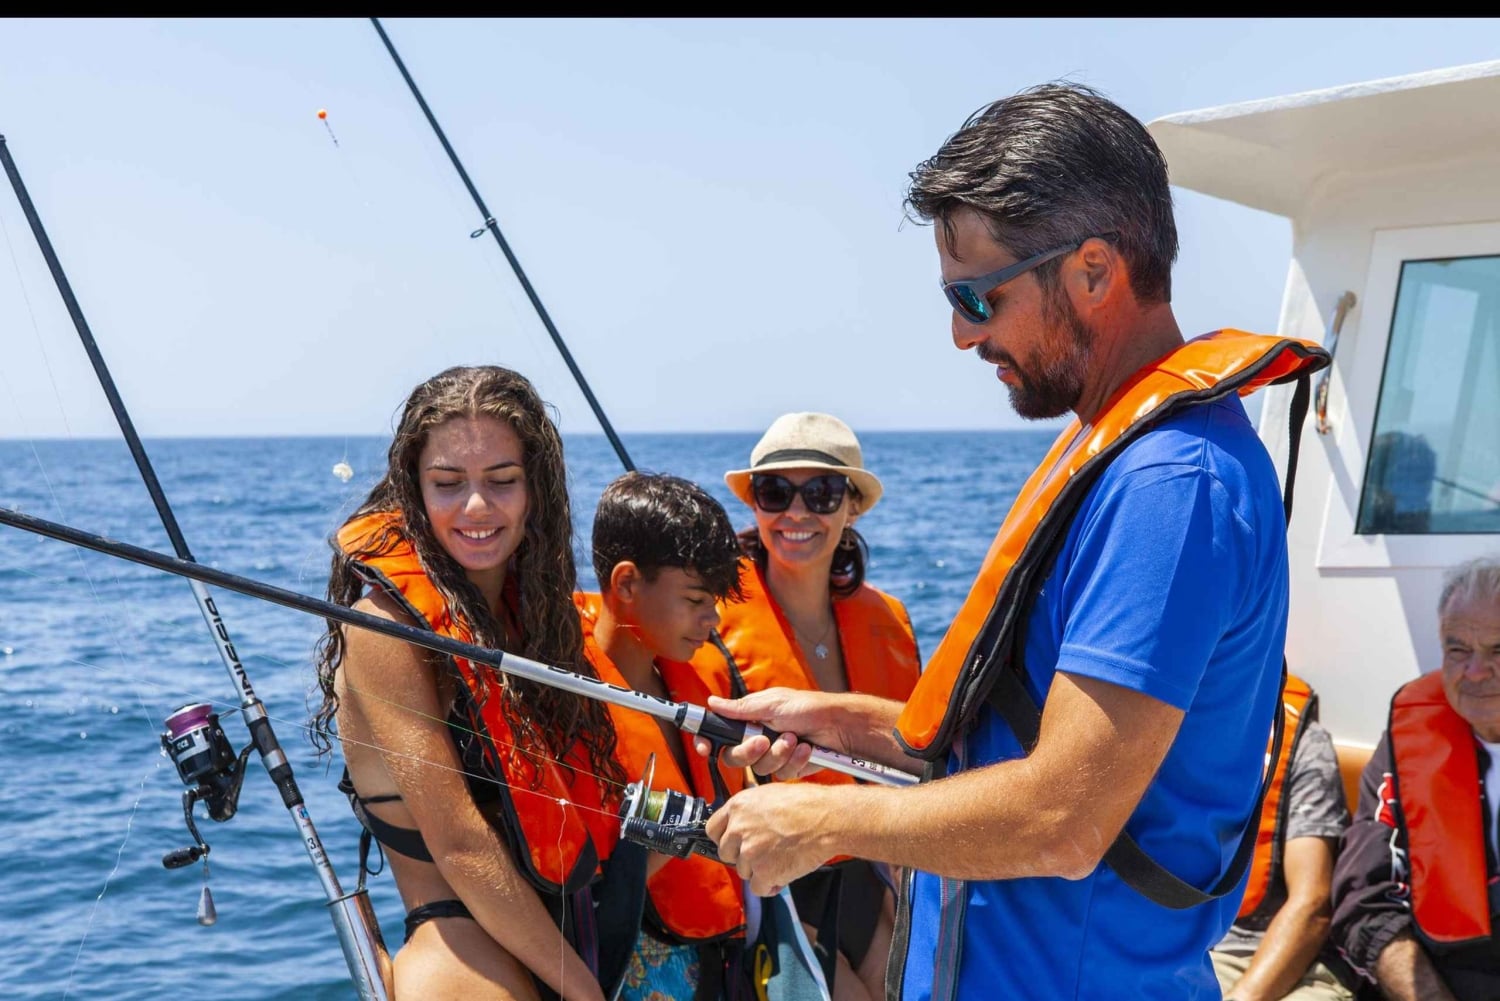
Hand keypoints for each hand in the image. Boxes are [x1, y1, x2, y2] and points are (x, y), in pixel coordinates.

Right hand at [693, 688, 838, 779]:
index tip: (704, 749)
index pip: (720, 734)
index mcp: (750, 720)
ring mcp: (773, 754)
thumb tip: (713, 702)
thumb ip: (740, 708)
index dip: (708, 742)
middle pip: (735, 757)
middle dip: (750, 751)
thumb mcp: (772, 704)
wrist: (837, 726)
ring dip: (778, 753)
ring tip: (793, 738)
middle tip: (763, 740)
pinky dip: (794, 761)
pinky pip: (781, 774)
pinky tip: (805, 749)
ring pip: (759, 768)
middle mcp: (758, 738)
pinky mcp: (788, 767)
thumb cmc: (808, 708)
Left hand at [707, 781, 837, 896]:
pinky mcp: (763, 872)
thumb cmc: (808, 803)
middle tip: (764, 852)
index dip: (725, 838)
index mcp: (738, 806)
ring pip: (744, 871)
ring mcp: (749, 852)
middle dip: (743, 856)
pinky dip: (771, 885)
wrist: (828, 819)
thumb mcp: (771, 794)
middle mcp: (738, 829)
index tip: (734, 843)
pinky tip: (784, 873)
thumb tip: (745, 821)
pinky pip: (758, 888)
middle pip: (726, 853)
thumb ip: (751, 810)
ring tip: (781, 859)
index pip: (712, 829)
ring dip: (760, 870)